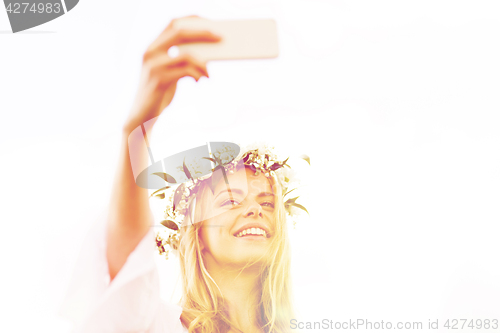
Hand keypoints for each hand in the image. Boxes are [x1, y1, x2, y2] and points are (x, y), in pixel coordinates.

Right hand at [123, 15, 220, 132]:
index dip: (192, 20)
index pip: (173, 23)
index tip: (210, 22)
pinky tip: (201, 80)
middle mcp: (150, 52)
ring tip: (209, 73)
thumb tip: (208, 53)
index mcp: (153, 46)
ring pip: (186, 54)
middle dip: (203, 33)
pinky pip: (186, 71)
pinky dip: (198, 74)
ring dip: (203, 62)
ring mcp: (154, 65)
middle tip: (221, 38)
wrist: (143, 116)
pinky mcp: (159, 80)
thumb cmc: (160, 92)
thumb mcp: (170, 72)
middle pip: (180, 32)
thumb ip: (181, 59)